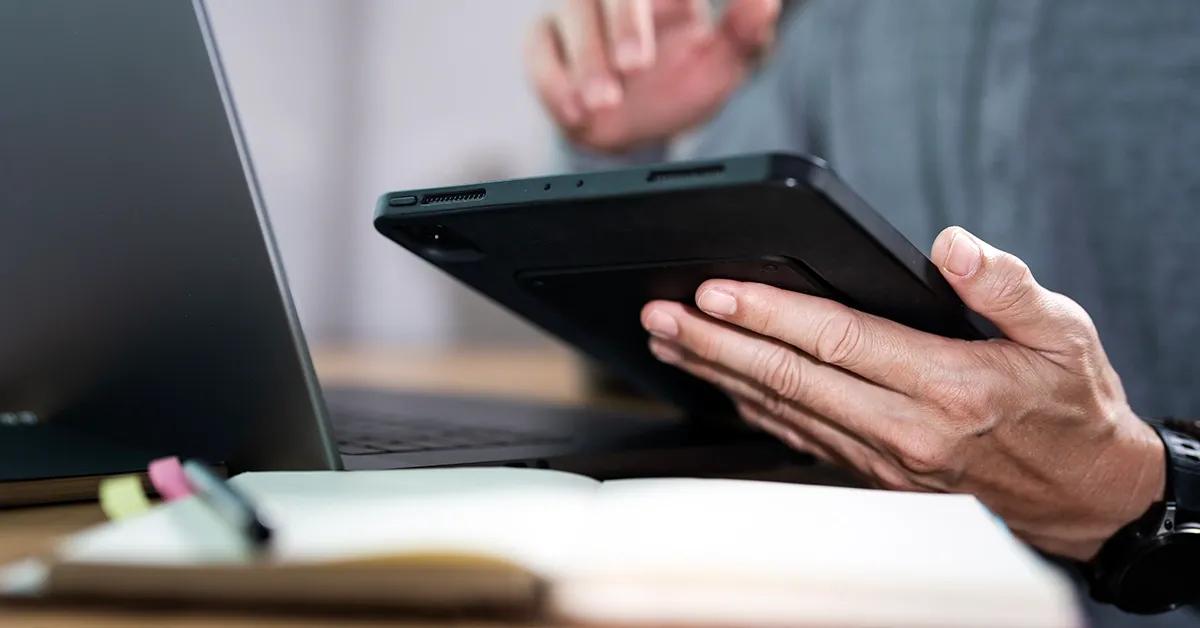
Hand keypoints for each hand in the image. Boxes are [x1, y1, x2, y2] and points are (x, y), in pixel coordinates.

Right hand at [525, 0, 780, 152]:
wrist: (636, 125)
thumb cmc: (682, 77)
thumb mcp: (727, 62)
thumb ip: (746, 32)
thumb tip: (765, 4)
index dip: (676, 1)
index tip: (690, 16)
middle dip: (624, 24)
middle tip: (636, 66)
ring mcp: (577, 9)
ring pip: (573, 14)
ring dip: (586, 60)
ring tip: (604, 102)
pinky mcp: (544, 40)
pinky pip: (539, 52)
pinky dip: (553, 82)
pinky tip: (575, 110)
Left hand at [640, 226, 1164, 559]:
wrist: (1083, 491)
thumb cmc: (1069, 405)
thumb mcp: (1063, 332)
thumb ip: (1004, 285)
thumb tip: (952, 245)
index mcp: (948, 387)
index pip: (838, 341)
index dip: (770, 313)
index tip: (716, 290)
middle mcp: (906, 431)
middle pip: (790, 379)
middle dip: (717, 343)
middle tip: (663, 315)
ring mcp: (884, 459)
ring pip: (782, 411)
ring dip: (719, 374)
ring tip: (669, 342)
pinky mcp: (875, 472)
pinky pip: (799, 436)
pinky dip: (751, 407)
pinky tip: (718, 384)